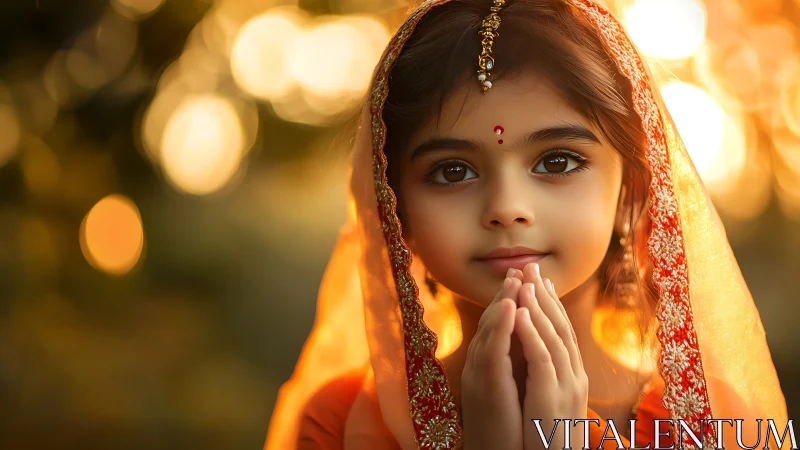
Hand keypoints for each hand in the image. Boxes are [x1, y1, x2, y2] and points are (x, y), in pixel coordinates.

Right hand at [461, 268, 523, 449]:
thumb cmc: (505, 428)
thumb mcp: (509, 390)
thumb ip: (513, 366)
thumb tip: (526, 346)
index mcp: (488, 365)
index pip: (499, 325)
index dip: (510, 300)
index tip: (522, 278)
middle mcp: (480, 365)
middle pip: (493, 321)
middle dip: (508, 293)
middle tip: (520, 268)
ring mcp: (480, 373)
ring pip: (491, 329)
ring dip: (504, 301)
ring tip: (516, 278)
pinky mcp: (487, 385)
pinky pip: (494, 350)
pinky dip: (503, 326)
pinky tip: (513, 307)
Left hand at [516, 263, 587, 449]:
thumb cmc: (547, 440)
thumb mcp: (547, 401)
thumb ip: (545, 376)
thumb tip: (535, 355)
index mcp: (572, 376)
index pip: (562, 331)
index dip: (551, 304)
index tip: (540, 279)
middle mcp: (573, 376)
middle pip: (560, 326)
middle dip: (545, 295)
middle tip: (532, 266)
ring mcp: (566, 386)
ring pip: (552, 337)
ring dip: (537, 307)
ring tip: (524, 281)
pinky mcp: (551, 396)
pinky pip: (541, 358)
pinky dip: (530, 333)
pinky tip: (518, 313)